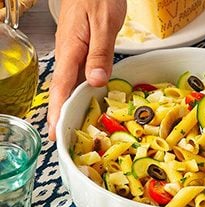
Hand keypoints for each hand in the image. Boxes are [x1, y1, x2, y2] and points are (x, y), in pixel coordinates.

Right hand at [48, 0, 126, 139]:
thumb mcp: (104, 24)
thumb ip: (100, 53)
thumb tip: (96, 82)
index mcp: (71, 49)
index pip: (61, 86)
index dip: (57, 111)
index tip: (54, 132)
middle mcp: (69, 53)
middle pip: (62, 89)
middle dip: (61, 114)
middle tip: (63, 139)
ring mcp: (74, 52)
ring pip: (70, 84)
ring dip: (70, 105)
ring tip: (73, 127)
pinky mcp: (82, 50)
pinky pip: (79, 75)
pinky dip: (81, 91)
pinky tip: (87, 101)